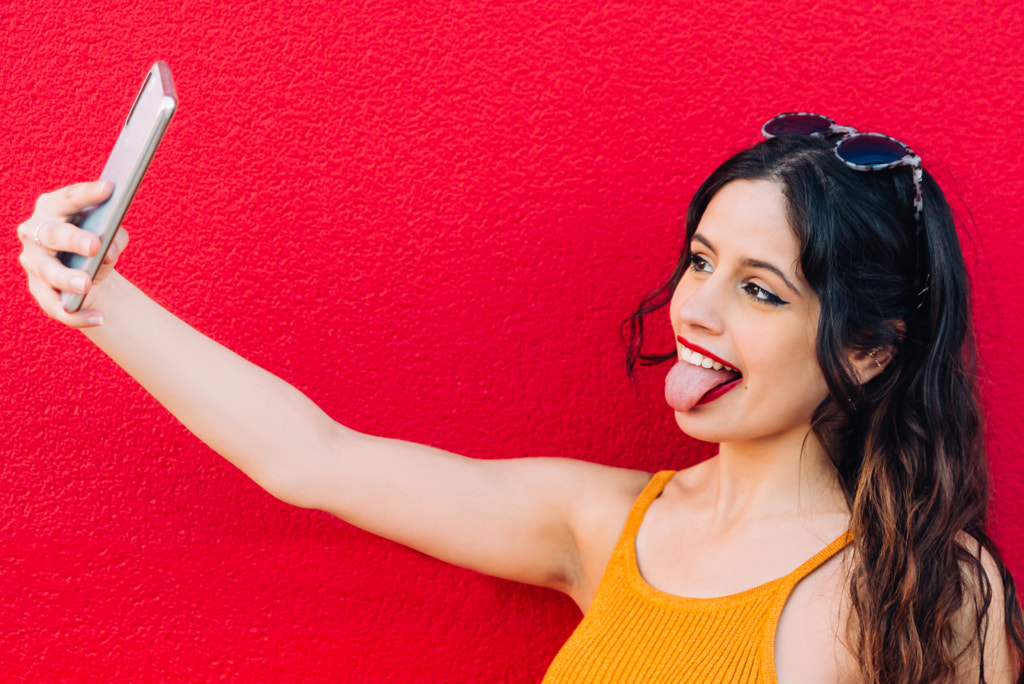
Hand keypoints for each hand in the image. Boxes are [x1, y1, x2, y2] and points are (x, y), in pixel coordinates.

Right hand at [16, 180, 128, 326]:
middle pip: (52, 234)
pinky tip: (99, 318)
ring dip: (67, 278)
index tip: (110, 188)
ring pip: (48, 271)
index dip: (87, 194)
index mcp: (52, 209)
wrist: (88, 274)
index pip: (68, 199)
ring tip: (86, 285)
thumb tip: (108, 249)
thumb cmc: (97, 244)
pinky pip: (56, 306)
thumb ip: (114, 237)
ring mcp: (34, 263)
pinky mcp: (39, 291)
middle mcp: (35, 233)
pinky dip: (78, 314)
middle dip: (73, 239)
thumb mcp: (109, 237)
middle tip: (95, 245)